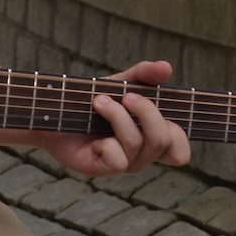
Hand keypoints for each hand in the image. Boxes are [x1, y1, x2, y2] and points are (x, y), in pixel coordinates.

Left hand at [45, 59, 189, 178]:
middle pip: (164, 140)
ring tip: (98, 102)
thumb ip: (144, 75)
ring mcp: (122, 163)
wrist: (55, 109)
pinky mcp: (101, 168)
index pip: (180, 150)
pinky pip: (117, 160)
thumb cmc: (92, 99)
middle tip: (126, 96)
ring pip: (137, 144)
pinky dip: (106, 142)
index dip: (179, 134)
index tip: (160, 105)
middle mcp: (141, 154)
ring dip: (117, 116)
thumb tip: (166, 67)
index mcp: (150, 138)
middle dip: (147, 112)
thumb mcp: (120, 83)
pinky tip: (92, 136)